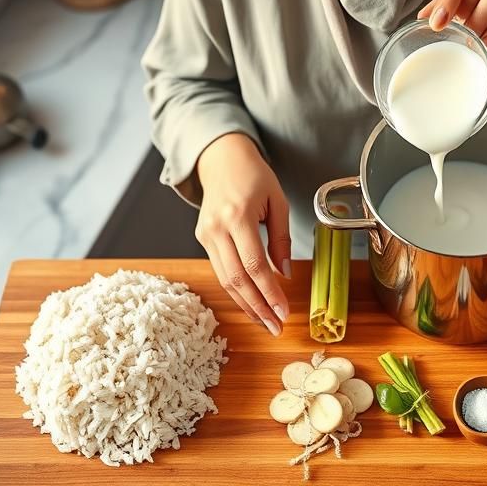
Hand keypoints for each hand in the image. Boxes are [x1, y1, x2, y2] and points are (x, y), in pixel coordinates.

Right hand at [195, 133, 290, 335]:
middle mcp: (217, 228)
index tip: (284, 311)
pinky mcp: (202, 239)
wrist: (222, 160)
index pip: (254, 265)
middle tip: (275, 327)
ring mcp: (205, 235)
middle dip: (257, 307)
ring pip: (225, 280)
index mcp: (237, 216)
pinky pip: (221, 270)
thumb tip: (284, 273)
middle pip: (237, 279)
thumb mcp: (278, 201)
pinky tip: (252, 302)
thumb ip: (282, 238)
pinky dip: (237, 290)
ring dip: (246, 304)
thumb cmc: (254, 176)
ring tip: (265, 322)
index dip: (269, 292)